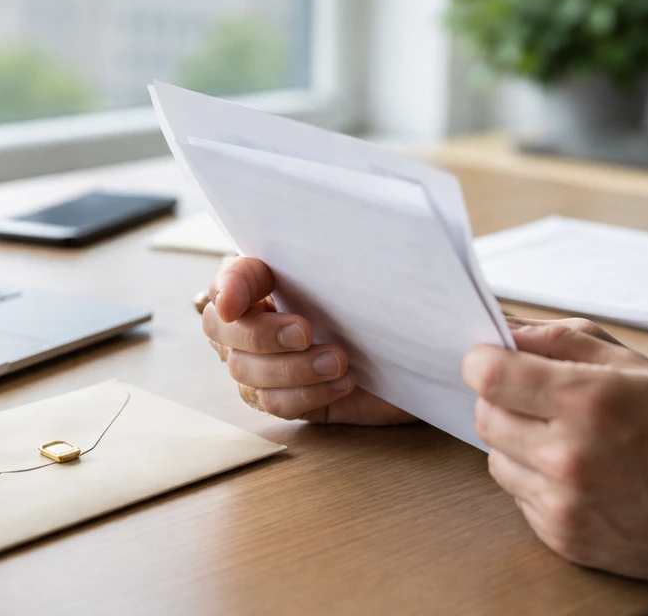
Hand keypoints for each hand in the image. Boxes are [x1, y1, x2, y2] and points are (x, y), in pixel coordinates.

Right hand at [203, 257, 415, 424]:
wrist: (426, 352)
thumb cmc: (397, 302)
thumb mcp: (375, 271)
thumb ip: (347, 256)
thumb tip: (325, 244)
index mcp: (273, 275)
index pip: (231, 275)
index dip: (226, 287)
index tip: (231, 302)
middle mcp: (261, 316)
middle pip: (221, 330)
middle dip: (260, 334)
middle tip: (305, 333)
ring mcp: (267, 361)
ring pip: (245, 372)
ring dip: (292, 369)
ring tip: (340, 362)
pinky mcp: (287, 395)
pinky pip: (273, 403)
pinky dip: (306, 394)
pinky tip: (343, 383)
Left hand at [462, 320, 647, 585]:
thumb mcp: (632, 364)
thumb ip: (558, 339)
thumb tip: (501, 329)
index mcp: (587, 401)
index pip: (487, 375)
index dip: (484, 361)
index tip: (493, 360)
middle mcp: (568, 455)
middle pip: (483, 415)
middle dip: (501, 401)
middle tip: (538, 400)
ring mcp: (563, 502)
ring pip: (495, 456)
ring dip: (516, 443)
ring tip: (564, 439)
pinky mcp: (561, 536)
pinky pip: (516, 494)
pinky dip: (534, 480)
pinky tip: (575, 474)